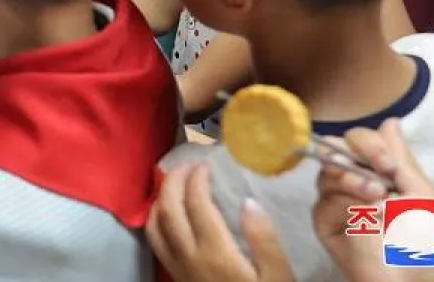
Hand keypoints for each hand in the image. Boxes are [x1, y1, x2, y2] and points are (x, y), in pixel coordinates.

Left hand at [147, 164, 295, 281]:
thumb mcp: (278, 276)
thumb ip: (264, 239)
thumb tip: (248, 201)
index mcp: (215, 252)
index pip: (196, 203)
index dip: (197, 177)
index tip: (206, 163)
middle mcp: (189, 256)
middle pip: (168, 208)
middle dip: (173, 180)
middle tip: (188, 165)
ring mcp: (178, 268)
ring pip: (155, 225)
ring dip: (161, 198)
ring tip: (175, 183)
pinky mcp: (176, 278)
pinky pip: (156, 242)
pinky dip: (156, 220)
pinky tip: (167, 215)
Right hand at [312, 120, 433, 281]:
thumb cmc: (430, 244)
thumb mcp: (425, 197)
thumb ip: (403, 160)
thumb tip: (390, 120)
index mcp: (381, 174)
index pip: (360, 140)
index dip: (369, 143)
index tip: (388, 165)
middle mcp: (356, 183)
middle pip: (335, 148)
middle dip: (354, 156)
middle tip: (378, 178)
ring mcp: (339, 204)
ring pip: (326, 173)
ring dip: (353, 182)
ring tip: (378, 203)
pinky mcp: (326, 226)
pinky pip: (322, 203)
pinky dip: (344, 207)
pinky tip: (366, 219)